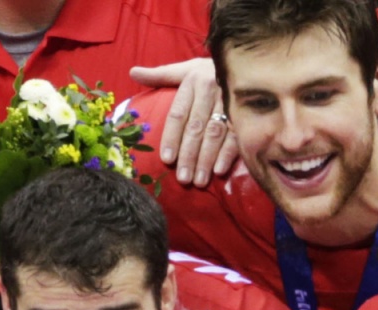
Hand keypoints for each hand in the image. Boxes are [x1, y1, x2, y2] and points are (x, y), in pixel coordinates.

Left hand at [130, 57, 238, 184]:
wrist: (243, 60)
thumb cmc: (207, 71)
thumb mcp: (184, 69)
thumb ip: (159, 75)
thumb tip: (132, 73)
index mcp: (192, 82)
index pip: (178, 113)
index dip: (172, 137)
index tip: (167, 159)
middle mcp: (209, 91)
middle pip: (196, 127)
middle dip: (188, 155)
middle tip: (183, 179)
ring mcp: (228, 102)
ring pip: (214, 134)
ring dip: (206, 159)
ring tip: (199, 181)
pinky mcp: (244, 112)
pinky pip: (235, 134)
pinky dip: (227, 154)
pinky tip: (219, 171)